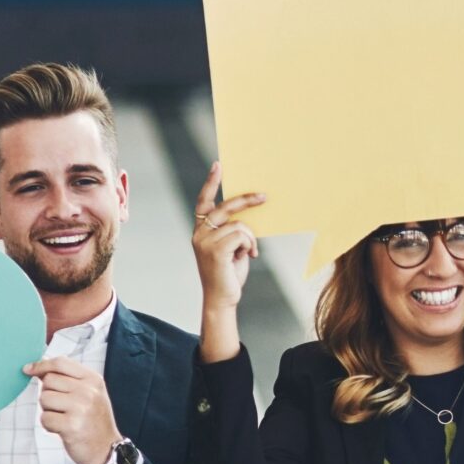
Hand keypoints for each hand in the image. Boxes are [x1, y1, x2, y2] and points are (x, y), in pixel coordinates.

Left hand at [27, 356, 120, 463]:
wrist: (106, 449)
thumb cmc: (93, 419)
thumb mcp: (89, 393)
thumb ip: (67, 378)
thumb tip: (36, 368)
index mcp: (93, 380)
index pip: (60, 362)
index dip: (41, 365)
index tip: (28, 369)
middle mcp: (88, 391)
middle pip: (49, 380)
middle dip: (48, 393)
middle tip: (63, 407)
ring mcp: (81, 408)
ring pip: (44, 399)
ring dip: (48, 410)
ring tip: (64, 418)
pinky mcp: (71, 426)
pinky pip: (45, 418)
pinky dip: (49, 425)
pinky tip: (63, 429)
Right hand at [192, 162, 261, 313]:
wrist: (223, 298)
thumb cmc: (229, 273)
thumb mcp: (232, 247)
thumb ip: (235, 231)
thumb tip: (250, 216)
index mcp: (201, 230)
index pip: (204, 200)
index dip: (211, 183)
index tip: (219, 165)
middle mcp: (199, 233)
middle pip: (226, 207)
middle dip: (247, 201)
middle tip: (264, 197)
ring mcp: (205, 241)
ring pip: (239, 225)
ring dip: (251, 239)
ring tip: (249, 253)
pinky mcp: (215, 250)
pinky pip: (242, 236)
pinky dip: (250, 245)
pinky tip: (248, 257)